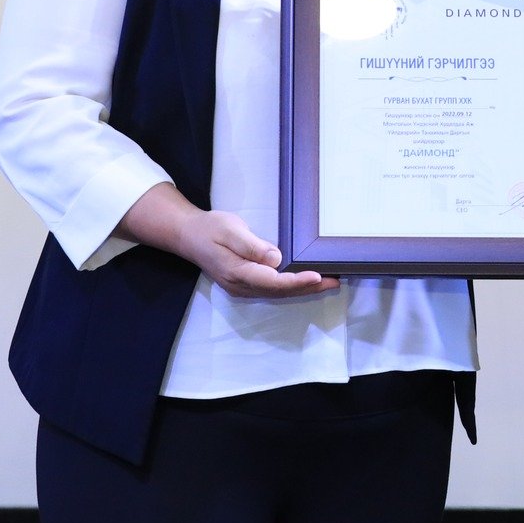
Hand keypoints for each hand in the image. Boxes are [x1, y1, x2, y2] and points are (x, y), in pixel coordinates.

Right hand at [176, 208, 337, 298]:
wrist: (188, 235)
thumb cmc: (210, 228)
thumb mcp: (230, 230)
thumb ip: (252, 246)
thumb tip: (276, 259)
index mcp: (237, 272)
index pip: (273, 281)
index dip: (296, 281)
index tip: (317, 276)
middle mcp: (241, 285)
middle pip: (280, 291)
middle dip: (308, 288)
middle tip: (335, 281)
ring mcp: (243, 287)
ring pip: (278, 293)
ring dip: (303, 289)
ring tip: (328, 282)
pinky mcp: (245, 284)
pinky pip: (272, 290)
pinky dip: (292, 287)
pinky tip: (306, 281)